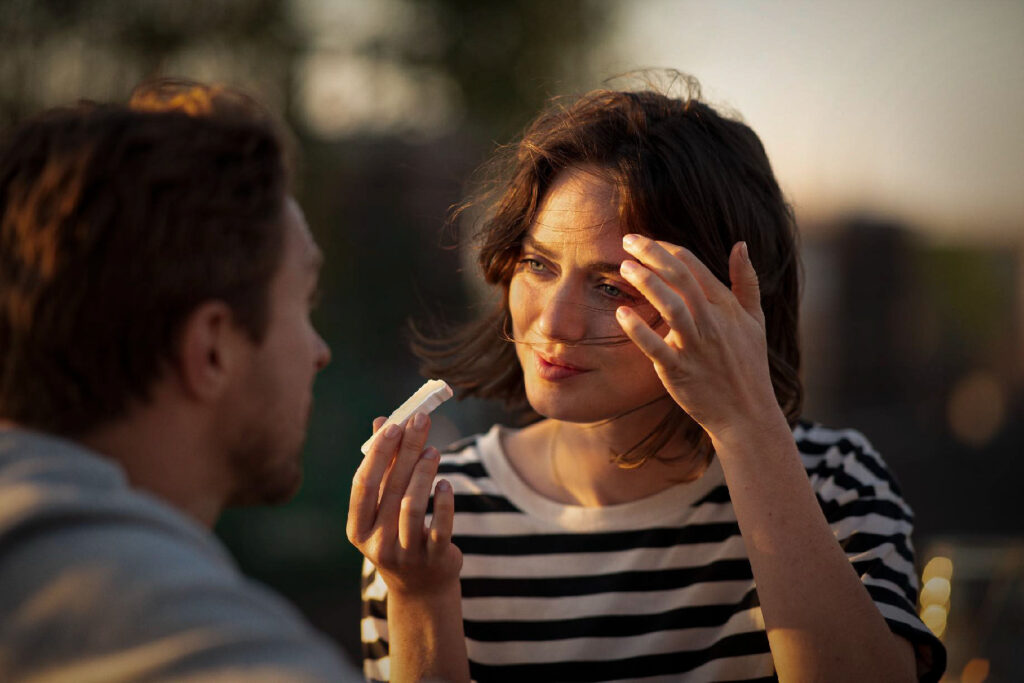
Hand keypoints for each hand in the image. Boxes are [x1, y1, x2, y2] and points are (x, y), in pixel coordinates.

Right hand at [346, 412, 461, 596]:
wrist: (421, 586)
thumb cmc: (397, 533)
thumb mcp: (384, 506)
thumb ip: (383, 465)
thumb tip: (381, 421)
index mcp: (358, 527)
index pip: (364, 483)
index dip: (378, 452)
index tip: (394, 424)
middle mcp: (376, 543)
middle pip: (391, 488)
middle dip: (406, 450)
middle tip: (421, 421)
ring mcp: (404, 553)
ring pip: (412, 506)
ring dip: (424, 473)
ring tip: (434, 450)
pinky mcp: (433, 559)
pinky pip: (440, 527)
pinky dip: (443, 503)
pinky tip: (446, 484)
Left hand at [615, 234, 782, 441]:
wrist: (747, 413)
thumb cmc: (749, 364)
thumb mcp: (755, 320)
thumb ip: (747, 281)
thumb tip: (741, 244)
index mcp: (726, 306)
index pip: (693, 265)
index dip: (666, 248)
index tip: (646, 241)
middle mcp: (712, 322)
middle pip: (681, 277)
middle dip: (652, 254)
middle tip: (627, 239)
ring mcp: (696, 347)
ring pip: (671, 306)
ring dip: (647, 283)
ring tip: (624, 267)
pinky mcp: (680, 371)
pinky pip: (656, 347)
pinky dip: (638, 330)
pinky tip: (621, 313)